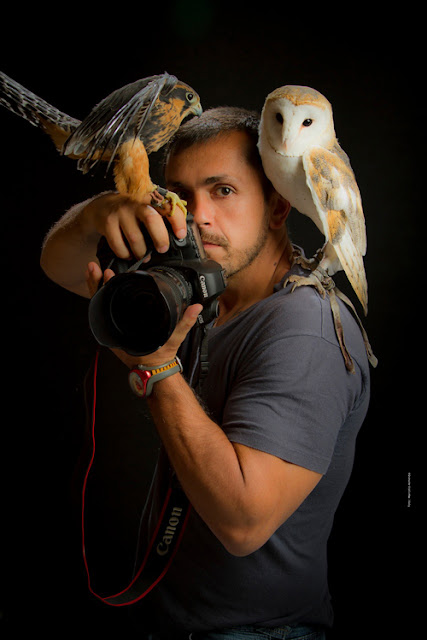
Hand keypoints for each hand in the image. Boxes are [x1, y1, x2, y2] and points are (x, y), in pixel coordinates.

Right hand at [84, 192, 187, 260]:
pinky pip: (119, 245)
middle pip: (152, 219)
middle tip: (163, 249)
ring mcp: (121, 212)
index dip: (177, 221)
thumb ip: (163, 216)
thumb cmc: (132, 211)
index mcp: (150, 198)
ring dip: (141, 252)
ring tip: (144, 255)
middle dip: (160, 238)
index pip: (168, 206)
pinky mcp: (108, 223)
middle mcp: (136, 202)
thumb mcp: (148, 207)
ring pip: (135, 237)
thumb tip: (180, 236)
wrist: (103, 206)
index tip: (180, 235)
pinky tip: (128, 253)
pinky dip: (125, 254)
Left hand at [86, 261, 202, 368]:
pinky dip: (104, 294)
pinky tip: (103, 282)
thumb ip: (184, 323)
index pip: (105, 305)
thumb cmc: (158, 356)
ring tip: (96, 269)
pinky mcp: (118, 324)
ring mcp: (114, 325)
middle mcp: (114, 327)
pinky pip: (107, 307)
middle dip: (96, 282)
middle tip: (95, 267)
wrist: (154, 368)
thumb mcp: (172, 339)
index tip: (107, 274)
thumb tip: (195, 308)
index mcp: (121, 330)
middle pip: (99, 301)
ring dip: (98, 285)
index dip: (103, 288)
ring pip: (100, 303)